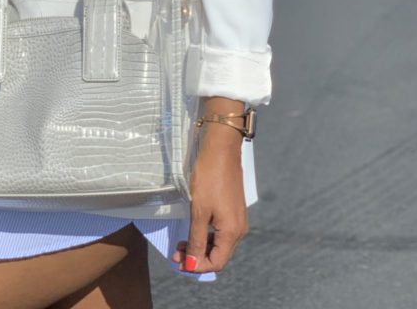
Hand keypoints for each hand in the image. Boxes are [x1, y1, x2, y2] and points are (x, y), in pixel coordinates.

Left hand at [173, 126, 248, 274]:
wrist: (221, 149)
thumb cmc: (209, 178)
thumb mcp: (199, 211)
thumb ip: (197, 240)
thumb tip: (193, 264)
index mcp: (232, 232)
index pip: (216, 262)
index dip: (197, 266)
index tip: (178, 261)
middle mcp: (239, 229)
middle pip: (219, 254)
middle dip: (197, 257)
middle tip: (176, 252)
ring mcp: (237, 219)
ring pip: (220, 243)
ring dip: (201, 246)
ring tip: (182, 242)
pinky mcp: (233, 209)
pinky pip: (221, 231)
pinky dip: (207, 235)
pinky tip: (194, 230)